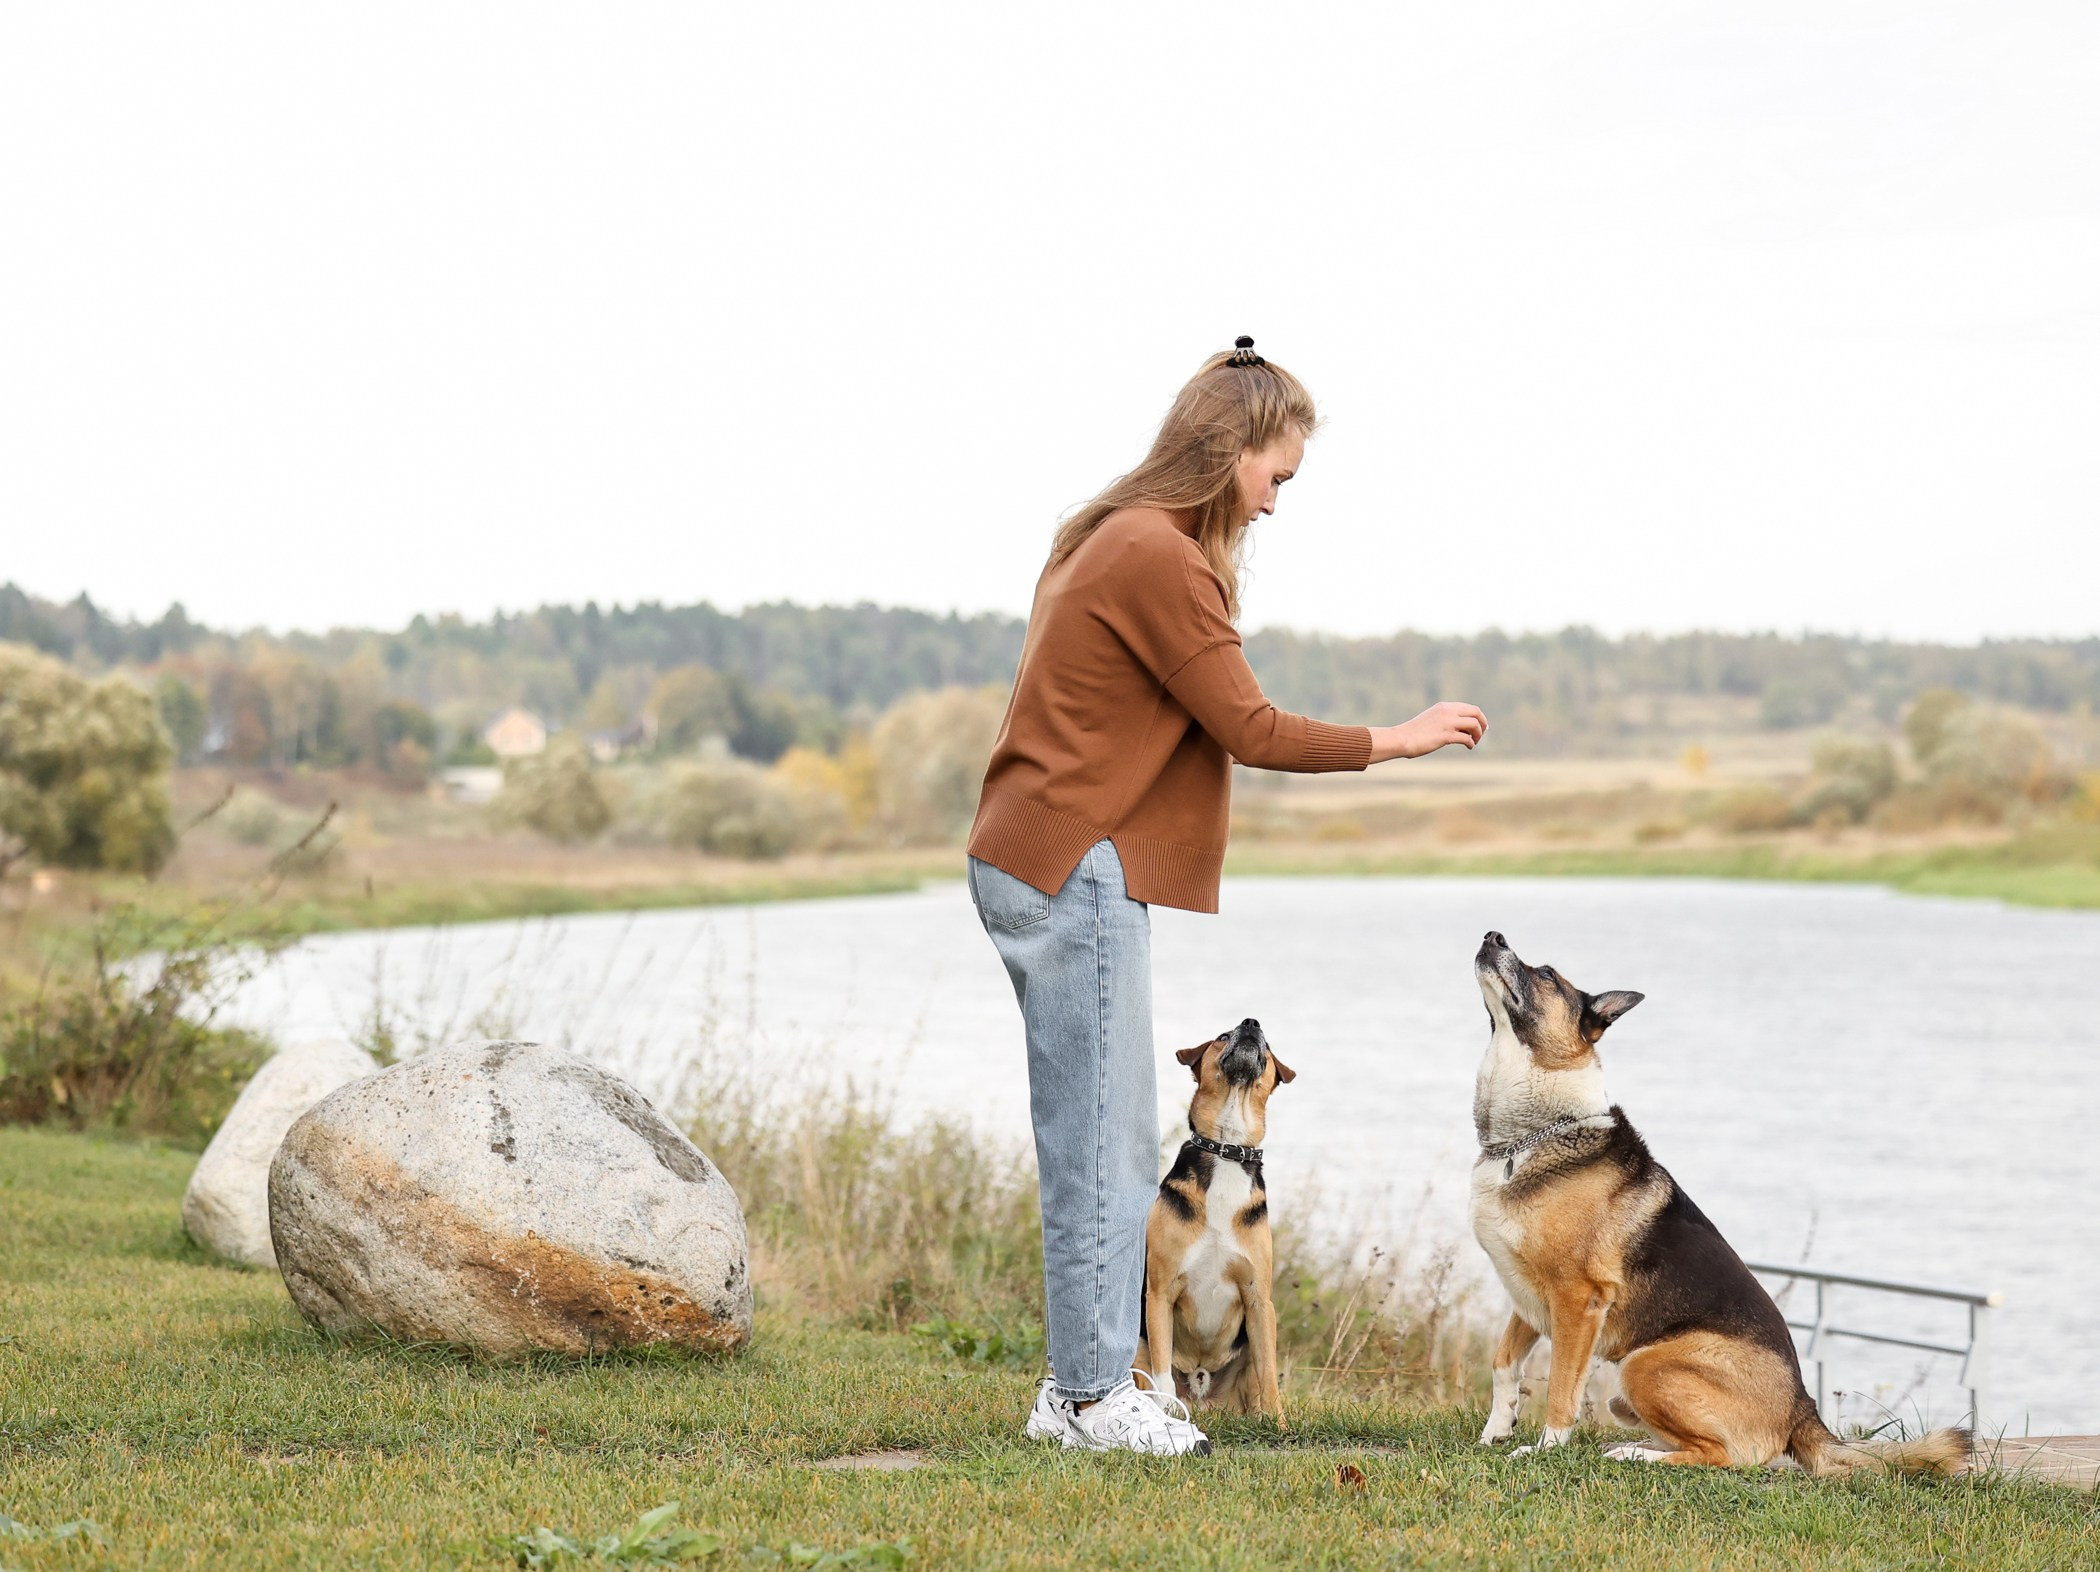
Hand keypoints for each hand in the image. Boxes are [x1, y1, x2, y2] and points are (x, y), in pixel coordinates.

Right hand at [1370, 702, 1486, 762]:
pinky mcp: (1445, 736)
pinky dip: (1471, 743)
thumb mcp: (1432, 720)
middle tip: (1482, 734)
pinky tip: (1469, 747)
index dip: (1479, 717)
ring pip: (1474, 724)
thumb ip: (1445, 720)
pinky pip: (1466, 738)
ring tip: (1474, 742)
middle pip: (1476, 713)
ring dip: (1478, 734)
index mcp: (1444, 706)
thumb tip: (1461, 730)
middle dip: (1483, 724)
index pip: (1470, 708)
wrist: (1402, 739)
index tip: (1481, 726)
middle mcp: (1447, 711)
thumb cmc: (1414, 733)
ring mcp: (1447, 723)